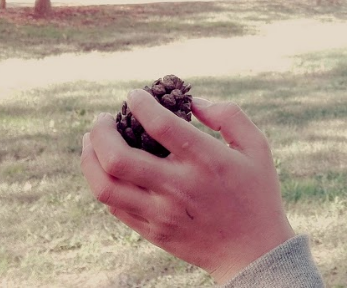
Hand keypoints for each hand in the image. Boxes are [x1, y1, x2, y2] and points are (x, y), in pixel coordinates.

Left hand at [80, 90, 294, 283]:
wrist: (253, 251)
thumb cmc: (256, 192)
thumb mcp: (257, 147)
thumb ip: (229, 116)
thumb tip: (194, 102)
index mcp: (206, 161)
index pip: (160, 125)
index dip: (140, 103)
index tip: (134, 95)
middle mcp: (179, 187)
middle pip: (118, 158)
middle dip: (101, 131)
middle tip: (103, 119)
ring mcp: (161, 213)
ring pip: (105, 186)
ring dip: (90, 157)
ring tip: (92, 141)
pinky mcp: (152, 231)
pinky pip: (114, 206)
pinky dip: (103, 182)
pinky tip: (107, 168)